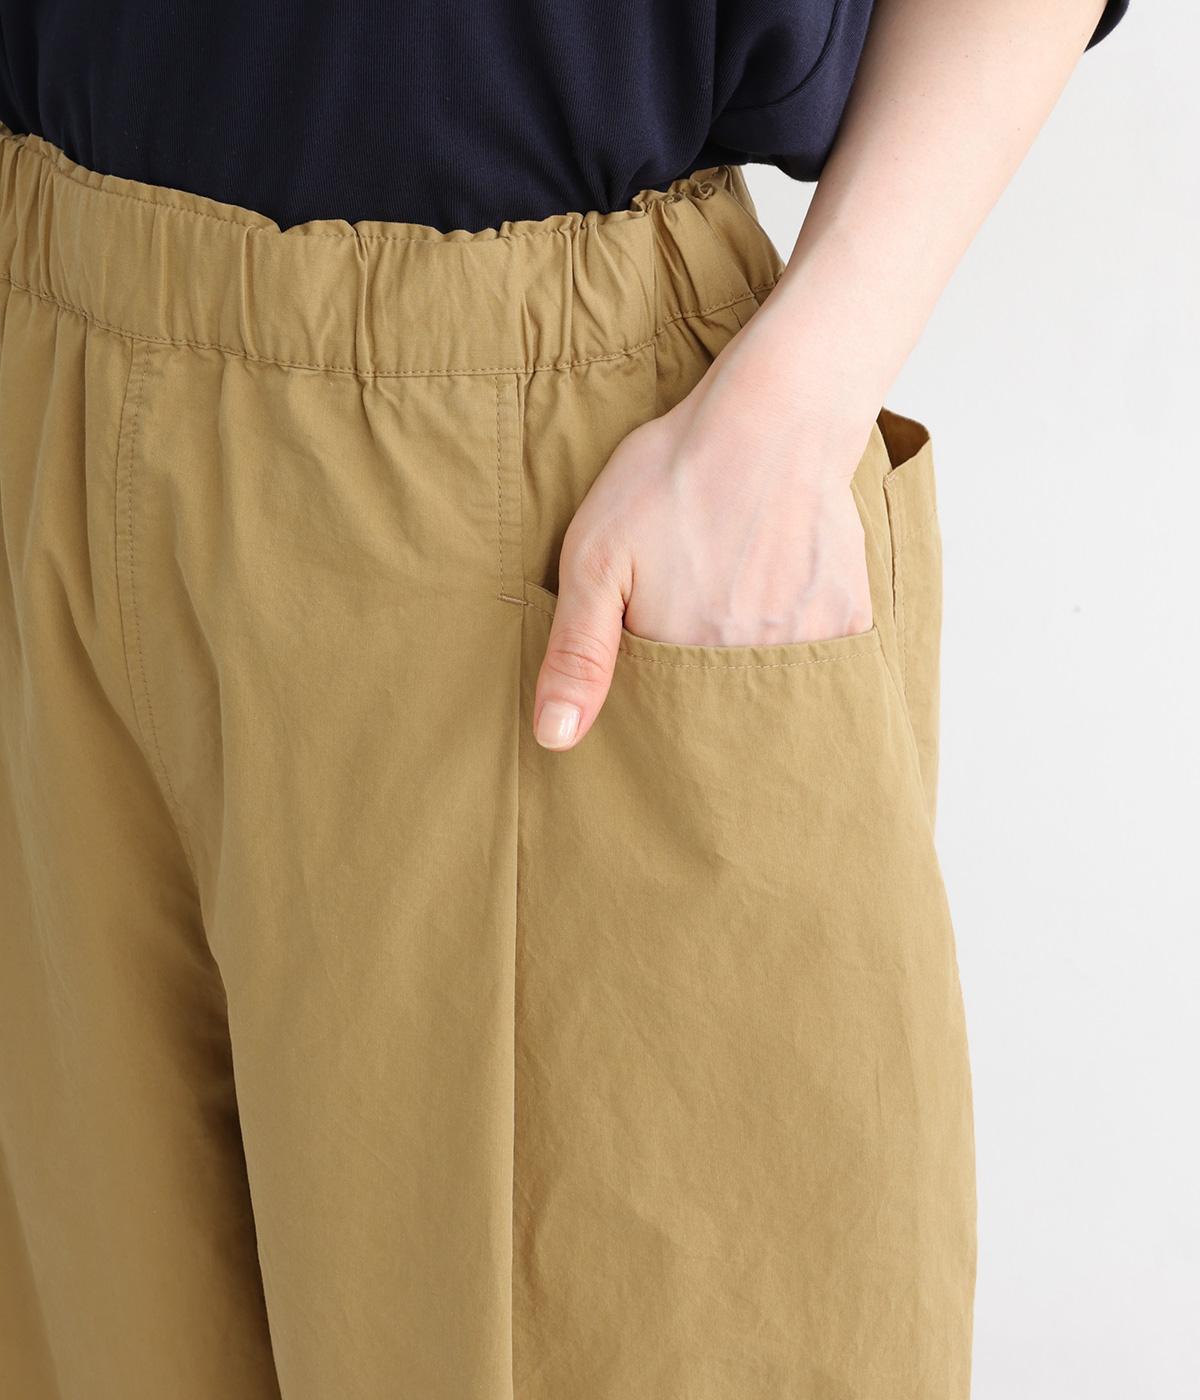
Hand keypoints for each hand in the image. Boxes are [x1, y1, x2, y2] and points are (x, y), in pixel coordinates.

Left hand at [531, 337, 876, 751]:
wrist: (771, 417)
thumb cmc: (672, 478)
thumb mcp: (595, 557)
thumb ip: (576, 652)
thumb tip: (555, 739)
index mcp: (683, 661)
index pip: (664, 717)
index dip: (651, 686)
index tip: (652, 638)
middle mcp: (750, 667)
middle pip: (720, 707)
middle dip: (702, 680)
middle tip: (700, 595)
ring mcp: (808, 644)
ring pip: (771, 685)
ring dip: (751, 658)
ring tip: (735, 590)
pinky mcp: (849, 618)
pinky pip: (825, 658)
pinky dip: (802, 637)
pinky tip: (780, 587)